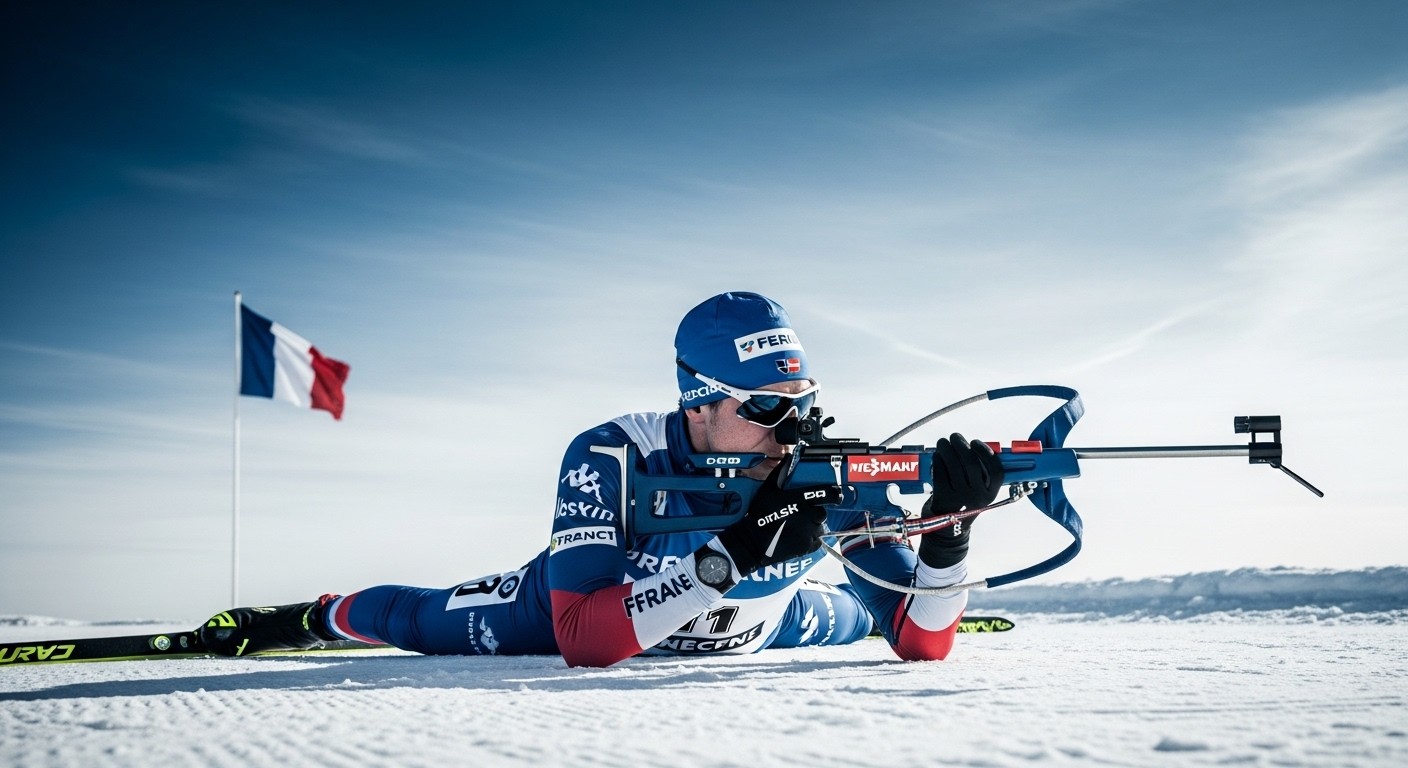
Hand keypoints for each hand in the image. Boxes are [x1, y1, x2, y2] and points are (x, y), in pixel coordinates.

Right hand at [714, 462, 839, 576]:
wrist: (753, 540)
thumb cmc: (759, 513)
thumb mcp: (767, 489)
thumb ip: (779, 472)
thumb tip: (788, 457)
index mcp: (799, 498)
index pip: (827, 494)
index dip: (834, 494)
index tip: (836, 495)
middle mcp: (807, 514)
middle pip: (822, 512)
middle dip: (815, 513)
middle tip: (803, 515)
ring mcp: (808, 531)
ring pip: (819, 527)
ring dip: (812, 526)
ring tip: (798, 527)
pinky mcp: (807, 545)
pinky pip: (816, 541)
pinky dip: (810, 540)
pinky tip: (798, 537)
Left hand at [919, 433, 1004, 568]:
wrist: (948, 531)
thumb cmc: (964, 504)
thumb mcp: (980, 493)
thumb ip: (980, 473)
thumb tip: (969, 445)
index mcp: (991, 494)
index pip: (996, 470)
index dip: (986, 453)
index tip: (976, 442)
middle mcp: (978, 496)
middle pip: (971, 463)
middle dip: (961, 444)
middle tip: (955, 437)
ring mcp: (960, 498)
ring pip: (953, 464)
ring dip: (946, 448)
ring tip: (943, 443)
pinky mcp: (943, 497)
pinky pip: (940, 472)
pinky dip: (937, 460)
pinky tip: (937, 456)